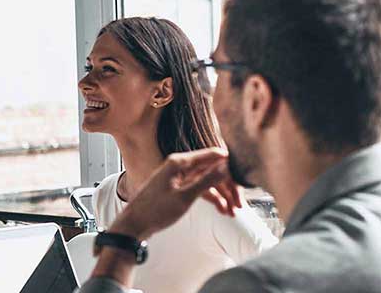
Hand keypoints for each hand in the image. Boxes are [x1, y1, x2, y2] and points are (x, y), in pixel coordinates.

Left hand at [109, 148, 239, 240]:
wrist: (135, 225)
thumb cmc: (155, 210)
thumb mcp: (185, 197)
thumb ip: (206, 181)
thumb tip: (226, 166)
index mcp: (178, 162)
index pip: (211, 155)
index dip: (230, 164)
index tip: (245, 174)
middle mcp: (178, 166)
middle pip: (211, 170)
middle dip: (228, 186)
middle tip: (240, 203)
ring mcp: (178, 177)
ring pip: (207, 181)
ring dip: (222, 195)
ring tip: (233, 212)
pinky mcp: (178, 188)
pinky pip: (200, 189)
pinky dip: (212, 198)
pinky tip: (223, 211)